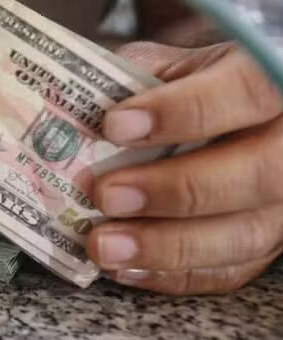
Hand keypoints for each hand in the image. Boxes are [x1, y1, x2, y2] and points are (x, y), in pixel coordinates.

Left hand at [86, 41, 282, 294]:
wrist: (227, 113)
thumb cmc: (191, 86)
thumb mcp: (169, 64)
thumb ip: (134, 79)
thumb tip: (75, 115)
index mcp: (269, 81)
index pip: (244, 92)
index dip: (181, 112)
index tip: (114, 125)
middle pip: (257, 175)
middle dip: (174, 189)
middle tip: (106, 194)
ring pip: (245, 235)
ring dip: (166, 246)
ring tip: (104, 246)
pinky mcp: (265, 243)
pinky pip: (229, 271)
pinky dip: (172, 274)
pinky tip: (125, 268)